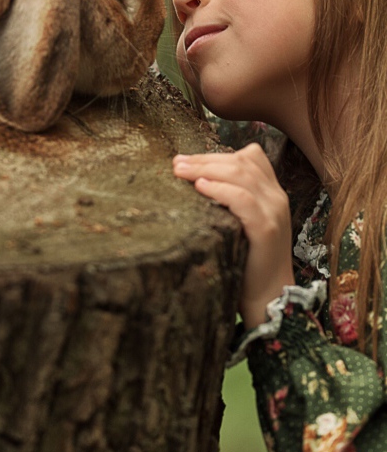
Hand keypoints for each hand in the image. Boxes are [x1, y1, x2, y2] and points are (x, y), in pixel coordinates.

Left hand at [173, 143, 294, 328]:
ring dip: (206, 169)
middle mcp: (276, 197)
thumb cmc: (246, 261)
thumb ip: (229, 202)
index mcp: (272, 192)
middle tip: (176, 163)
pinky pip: (243, 200)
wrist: (269, 297)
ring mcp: (274, 211)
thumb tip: (194, 182)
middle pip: (241, 162)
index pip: (251, 156)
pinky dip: (220, 190)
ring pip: (241, 175)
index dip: (217, 154)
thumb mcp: (240, 224)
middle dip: (205, 159)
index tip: (187, 160)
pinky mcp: (267, 229)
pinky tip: (200, 188)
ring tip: (181, 171)